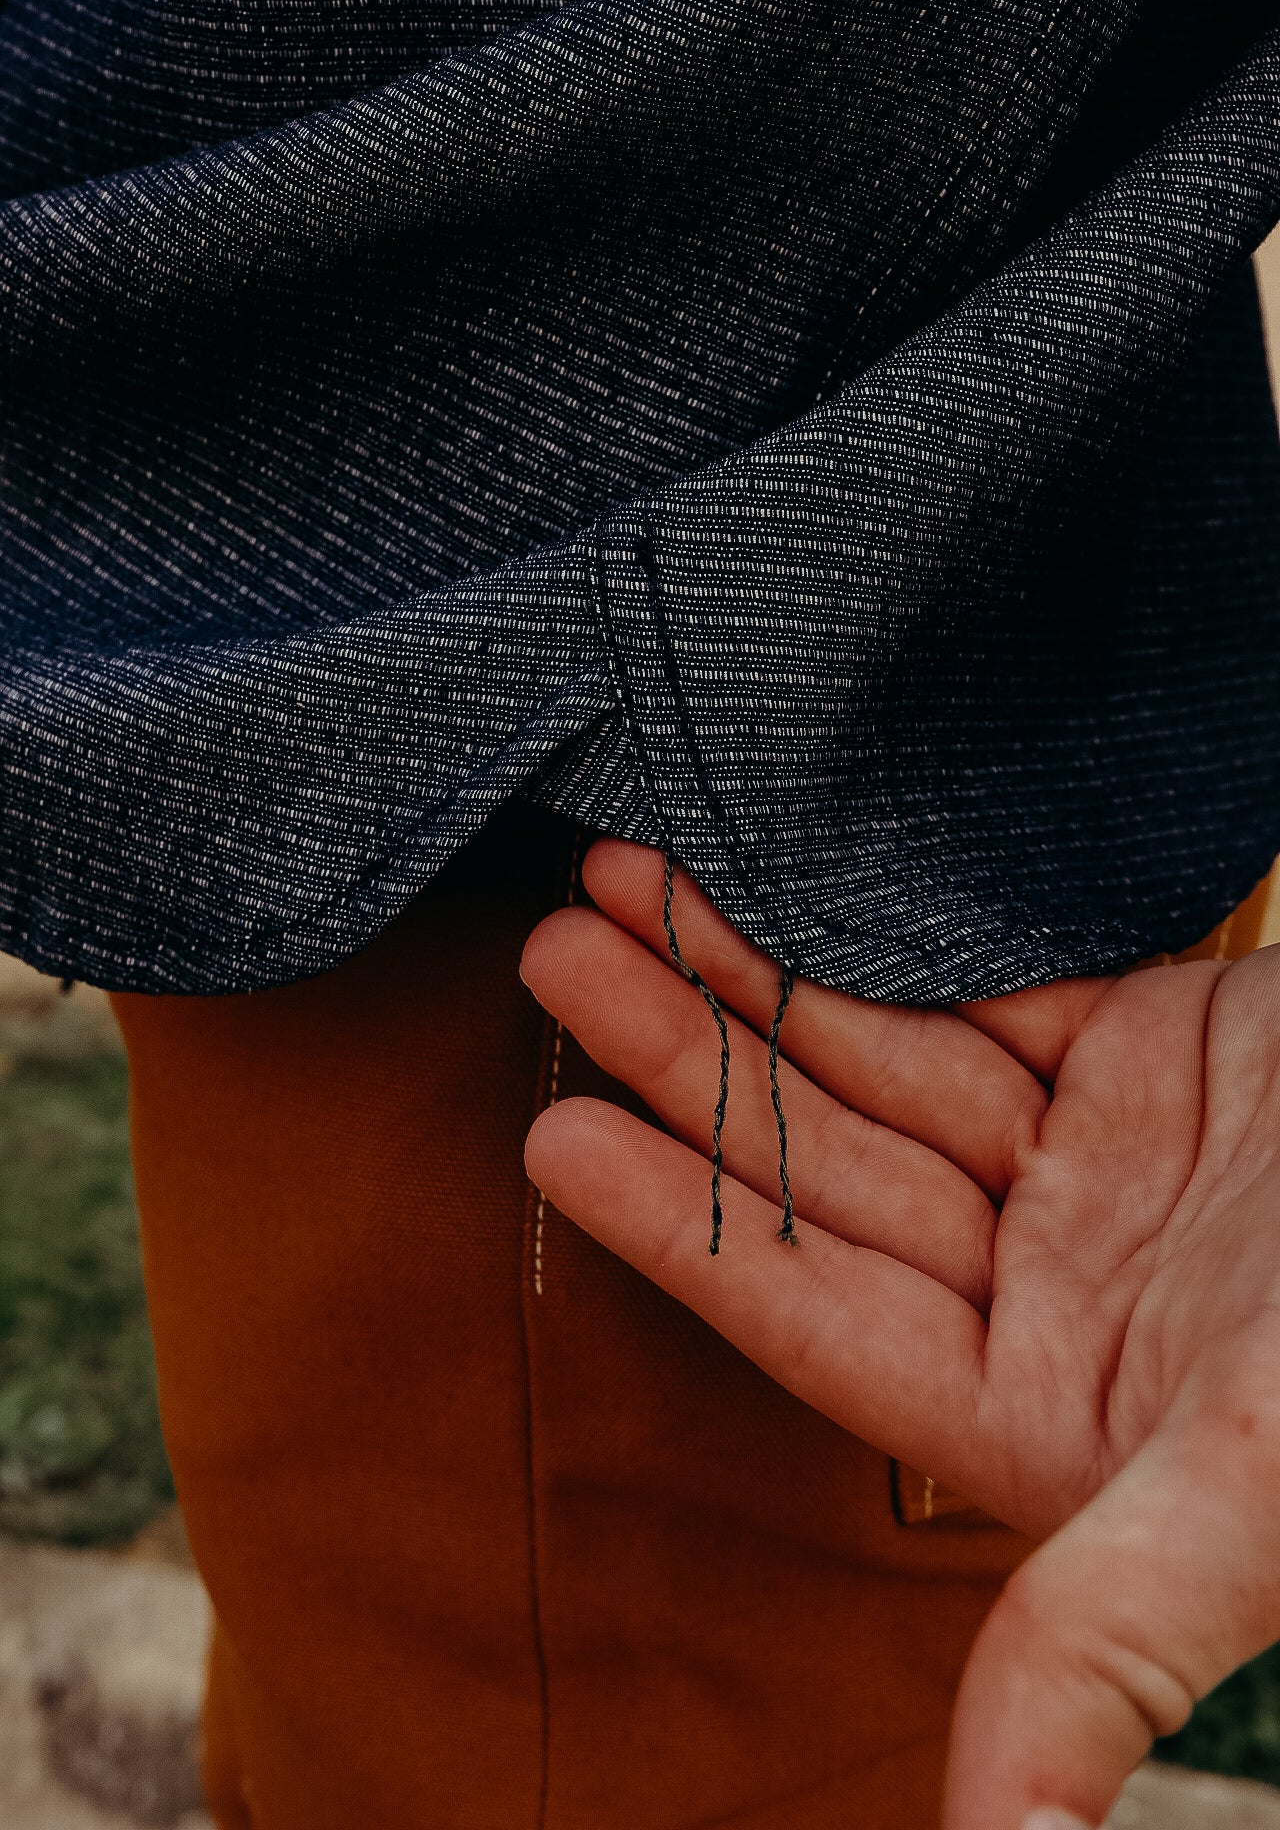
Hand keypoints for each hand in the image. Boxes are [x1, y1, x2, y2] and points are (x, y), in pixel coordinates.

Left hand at [520, 839, 1279, 1829]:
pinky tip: (776, 879)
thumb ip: (1103, 1657)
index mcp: (1040, 1418)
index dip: (686, 1230)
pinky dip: (883, 934)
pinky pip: (982, 988)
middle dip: (689, 1058)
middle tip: (556, 951)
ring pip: (882, 1059)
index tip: (558, 1135)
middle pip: (824, 1165)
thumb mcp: (1251, 1495)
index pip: (817, 1316)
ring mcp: (1089, 1166)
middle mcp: (1044, 1290)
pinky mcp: (1146, 1056)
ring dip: (756, 974)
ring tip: (622, 882)